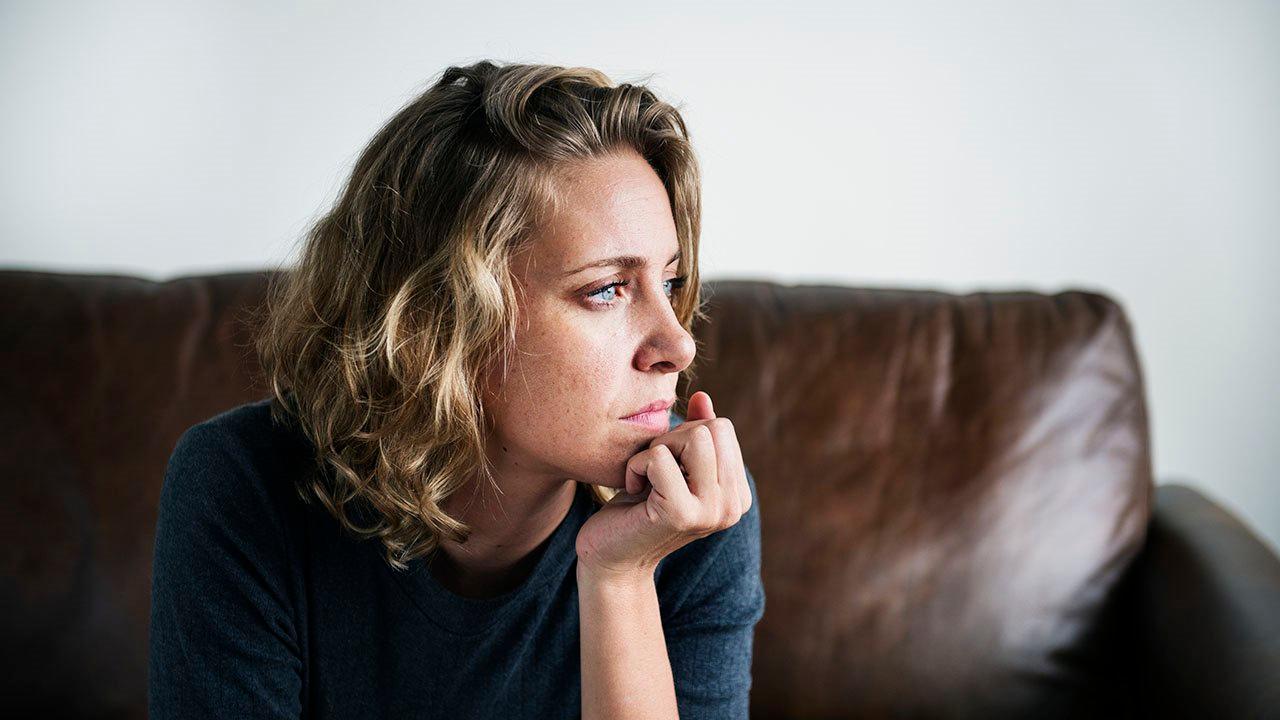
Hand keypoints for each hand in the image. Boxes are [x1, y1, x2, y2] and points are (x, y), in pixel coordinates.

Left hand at [574, 390, 752, 579]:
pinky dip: (636, 466)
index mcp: (737, 494)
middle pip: (712, 428)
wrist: (611, 557)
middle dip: (673, 438)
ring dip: (657, 449)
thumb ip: (694, 433)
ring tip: (646, 478)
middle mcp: (733, 506)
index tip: (667, 468)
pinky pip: (659, 458)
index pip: (722, 428)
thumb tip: (702, 396)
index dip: (685, 435)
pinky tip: (633, 491)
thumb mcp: (671, 465)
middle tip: (653, 472)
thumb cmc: (638, 507)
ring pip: (694, 437)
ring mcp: (711, 512)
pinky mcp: (681, 514)